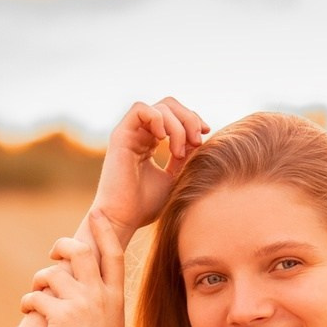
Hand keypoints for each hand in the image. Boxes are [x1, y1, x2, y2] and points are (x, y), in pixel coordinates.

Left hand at [20, 213, 126, 326]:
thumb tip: (90, 296)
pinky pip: (35, 296)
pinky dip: (27, 302)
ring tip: (35, 296)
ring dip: (38, 280)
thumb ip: (103, 307)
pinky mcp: (59, 317)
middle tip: (52, 255)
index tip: (96, 214)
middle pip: (80, 251)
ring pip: (52, 272)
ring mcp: (81, 304)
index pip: (113, 254)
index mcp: (115, 298)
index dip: (104, 231)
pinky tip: (27, 312)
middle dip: (61, 246)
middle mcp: (100, 296)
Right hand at [92, 97, 208, 240]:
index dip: (193, 119)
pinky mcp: (120, 135)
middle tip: (197, 141)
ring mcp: (130, 133)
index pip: (175, 116)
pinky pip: (140, 109)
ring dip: (177, 125)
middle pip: (170, 106)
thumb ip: (185, 157)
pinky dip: (157, 118)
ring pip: (160, 107)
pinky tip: (164, 140)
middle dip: (189, 119)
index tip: (206, 133)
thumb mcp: (175, 178)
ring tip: (180, 152)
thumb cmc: (146, 206)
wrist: (123, 220)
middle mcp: (140, 134)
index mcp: (151, 142)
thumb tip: (199, 138)